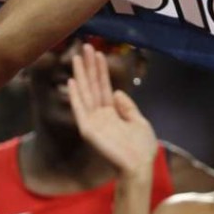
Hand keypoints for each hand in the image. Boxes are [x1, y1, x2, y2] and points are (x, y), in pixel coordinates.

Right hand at [68, 43, 156, 177]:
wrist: (139, 166)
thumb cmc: (141, 148)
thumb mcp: (139, 122)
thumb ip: (127, 107)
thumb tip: (116, 91)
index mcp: (111, 112)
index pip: (104, 86)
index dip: (101, 70)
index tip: (99, 53)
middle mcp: (100, 114)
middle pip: (92, 85)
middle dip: (89, 66)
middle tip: (86, 46)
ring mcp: (92, 121)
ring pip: (85, 93)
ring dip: (80, 75)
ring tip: (77, 57)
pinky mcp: (88, 130)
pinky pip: (80, 109)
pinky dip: (75, 96)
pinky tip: (72, 81)